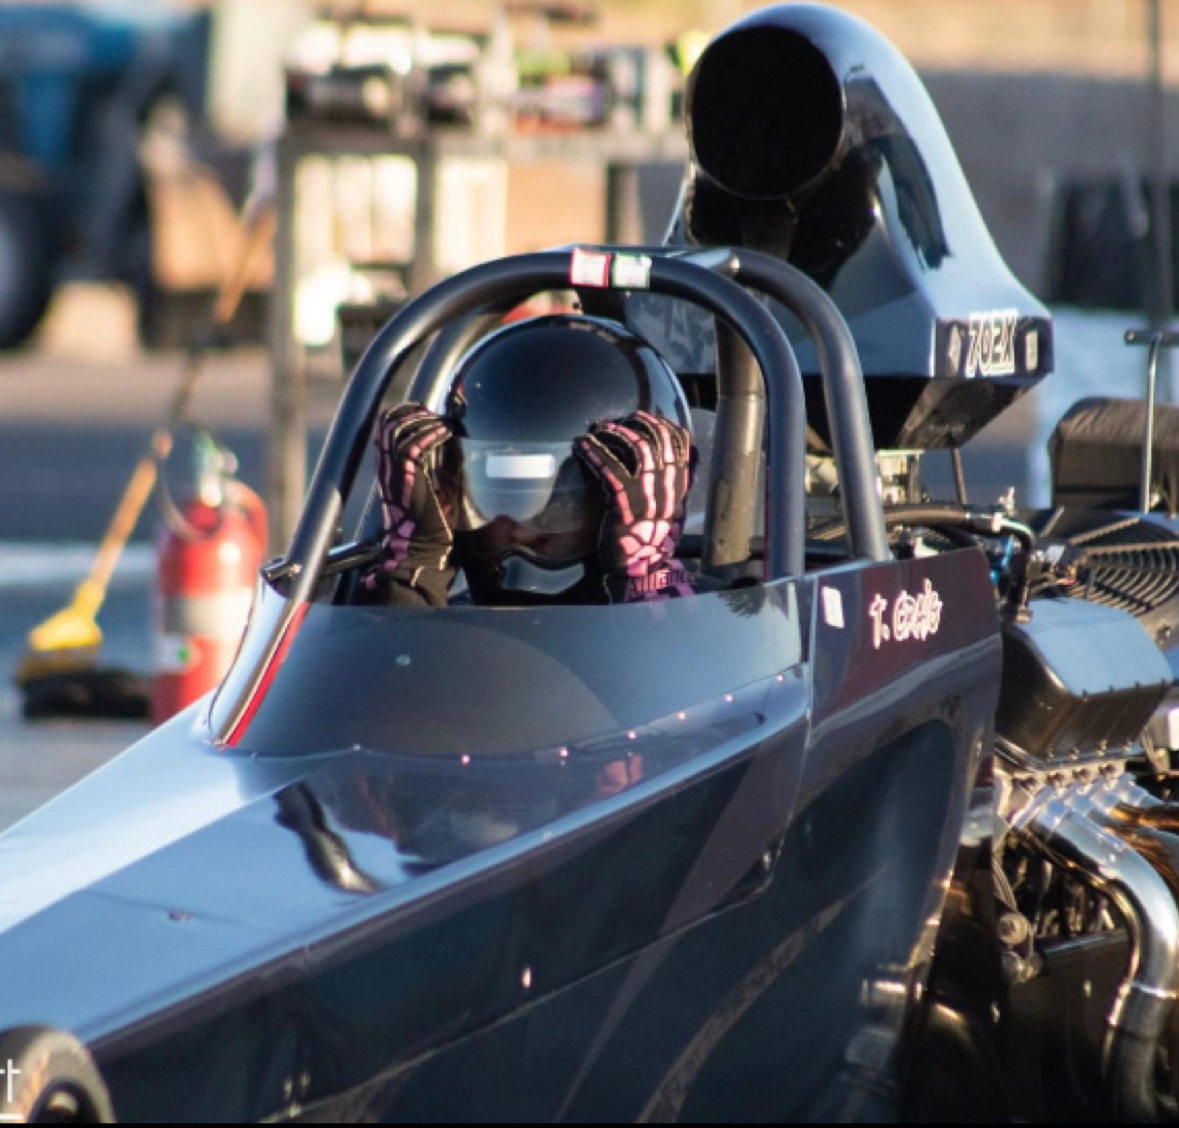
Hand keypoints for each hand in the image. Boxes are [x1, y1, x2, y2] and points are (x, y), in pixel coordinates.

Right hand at [365, 404, 454, 605]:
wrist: (421, 547)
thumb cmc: (429, 522)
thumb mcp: (429, 486)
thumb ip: (432, 465)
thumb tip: (449, 445)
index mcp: (389, 468)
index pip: (385, 428)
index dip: (402, 413)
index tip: (423, 410)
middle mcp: (387, 467)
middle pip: (388, 423)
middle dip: (412, 413)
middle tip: (434, 415)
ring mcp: (395, 471)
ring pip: (399, 430)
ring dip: (424, 422)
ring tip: (442, 424)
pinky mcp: (408, 477)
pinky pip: (414, 446)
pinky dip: (431, 435)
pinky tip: (445, 434)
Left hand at [576, 412, 694, 596]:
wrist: (639, 575)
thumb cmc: (646, 543)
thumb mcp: (666, 514)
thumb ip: (668, 489)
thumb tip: (670, 465)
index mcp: (678, 491)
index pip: (681, 447)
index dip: (663, 426)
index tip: (645, 416)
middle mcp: (667, 491)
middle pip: (659, 442)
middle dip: (635, 424)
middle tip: (615, 421)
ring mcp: (648, 499)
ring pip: (637, 450)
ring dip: (613, 434)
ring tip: (596, 430)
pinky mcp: (625, 508)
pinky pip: (611, 471)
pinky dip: (594, 453)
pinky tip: (581, 445)